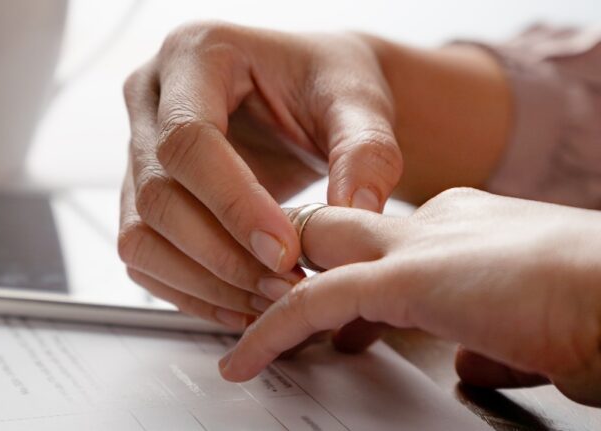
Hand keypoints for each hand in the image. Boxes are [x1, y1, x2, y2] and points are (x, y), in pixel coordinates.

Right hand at [118, 22, 402, 328]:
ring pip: (140, 234)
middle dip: (220, 254)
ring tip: (269, 299)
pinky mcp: (141, 194)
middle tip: (285, 284)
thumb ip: (366, 149)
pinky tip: (241, 302)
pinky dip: (189, 290)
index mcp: (194, 54)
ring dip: (202, 281)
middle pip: (157, 194)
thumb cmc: (326, 84)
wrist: (308, 97)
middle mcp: (151, 99)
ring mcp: (138, 149)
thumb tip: (356, 210)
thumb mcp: (359, 100)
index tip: (285, 250)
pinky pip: (145, 255)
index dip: (232, 203)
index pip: (188, 138)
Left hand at [219, 188, 600, 405]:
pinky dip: (271, 332)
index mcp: (466, 229)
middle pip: (338, 230)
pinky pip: (313, 302)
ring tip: (246, 329)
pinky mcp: (403, 278)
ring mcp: (417, 245)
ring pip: (316, 253)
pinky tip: (247, 360)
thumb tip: (470, 361)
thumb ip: (489, 340)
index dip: (353, 274)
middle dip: (300, 263)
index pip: (385, 242)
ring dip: (277, 290)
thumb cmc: (598, 306)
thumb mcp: (532, 330)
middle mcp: (436, 224)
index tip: (339, 313)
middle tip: (269, 299)